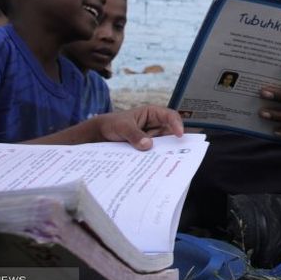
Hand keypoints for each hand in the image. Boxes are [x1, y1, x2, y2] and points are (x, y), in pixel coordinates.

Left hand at [30, 105, 183, 148]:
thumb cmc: (111, 124)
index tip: (179, 135)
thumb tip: (148, 145)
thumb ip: (134, 135)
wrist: (98, 136)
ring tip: (171, 162)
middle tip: (182, 152)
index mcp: (152, 113)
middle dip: (175, 142)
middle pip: (170, 133)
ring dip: (166, 152)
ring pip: (164, 145)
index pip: (170, 116)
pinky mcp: (146, 149)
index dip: (177, 124)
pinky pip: (155, 153)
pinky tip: (157, 166)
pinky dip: (156, 158)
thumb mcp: (122, 126)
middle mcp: (155, 125)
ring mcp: (151, 138)